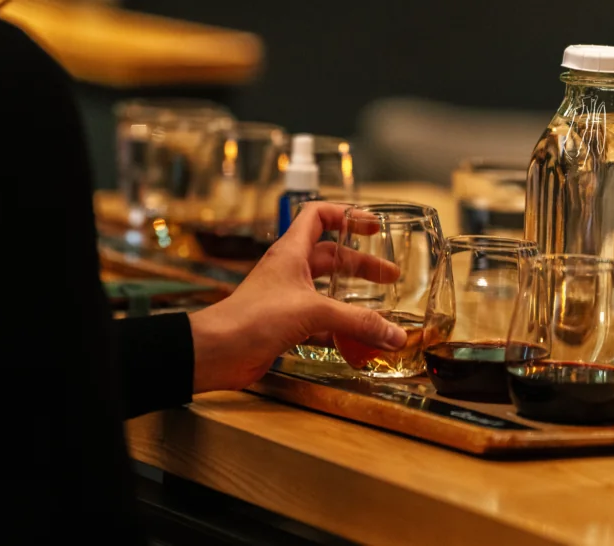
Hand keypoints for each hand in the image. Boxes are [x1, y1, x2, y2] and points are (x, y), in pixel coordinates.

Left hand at [187, 203, 405, 391]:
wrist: (218, 352)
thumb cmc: (254, 318)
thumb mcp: (312, 312)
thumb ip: (357, 322)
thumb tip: (395, 335)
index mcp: (291, 252)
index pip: (318, 216)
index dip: (346, 215)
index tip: (372, 225)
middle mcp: (290, 271)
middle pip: (332, 257)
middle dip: (361, 265)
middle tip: (390, 276)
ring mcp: (287, 298)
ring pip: (327, 291)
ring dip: (352, 298)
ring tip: (380, 310)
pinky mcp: (285, 325)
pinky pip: (320, 321)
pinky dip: (340, 328)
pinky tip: (357, 340)